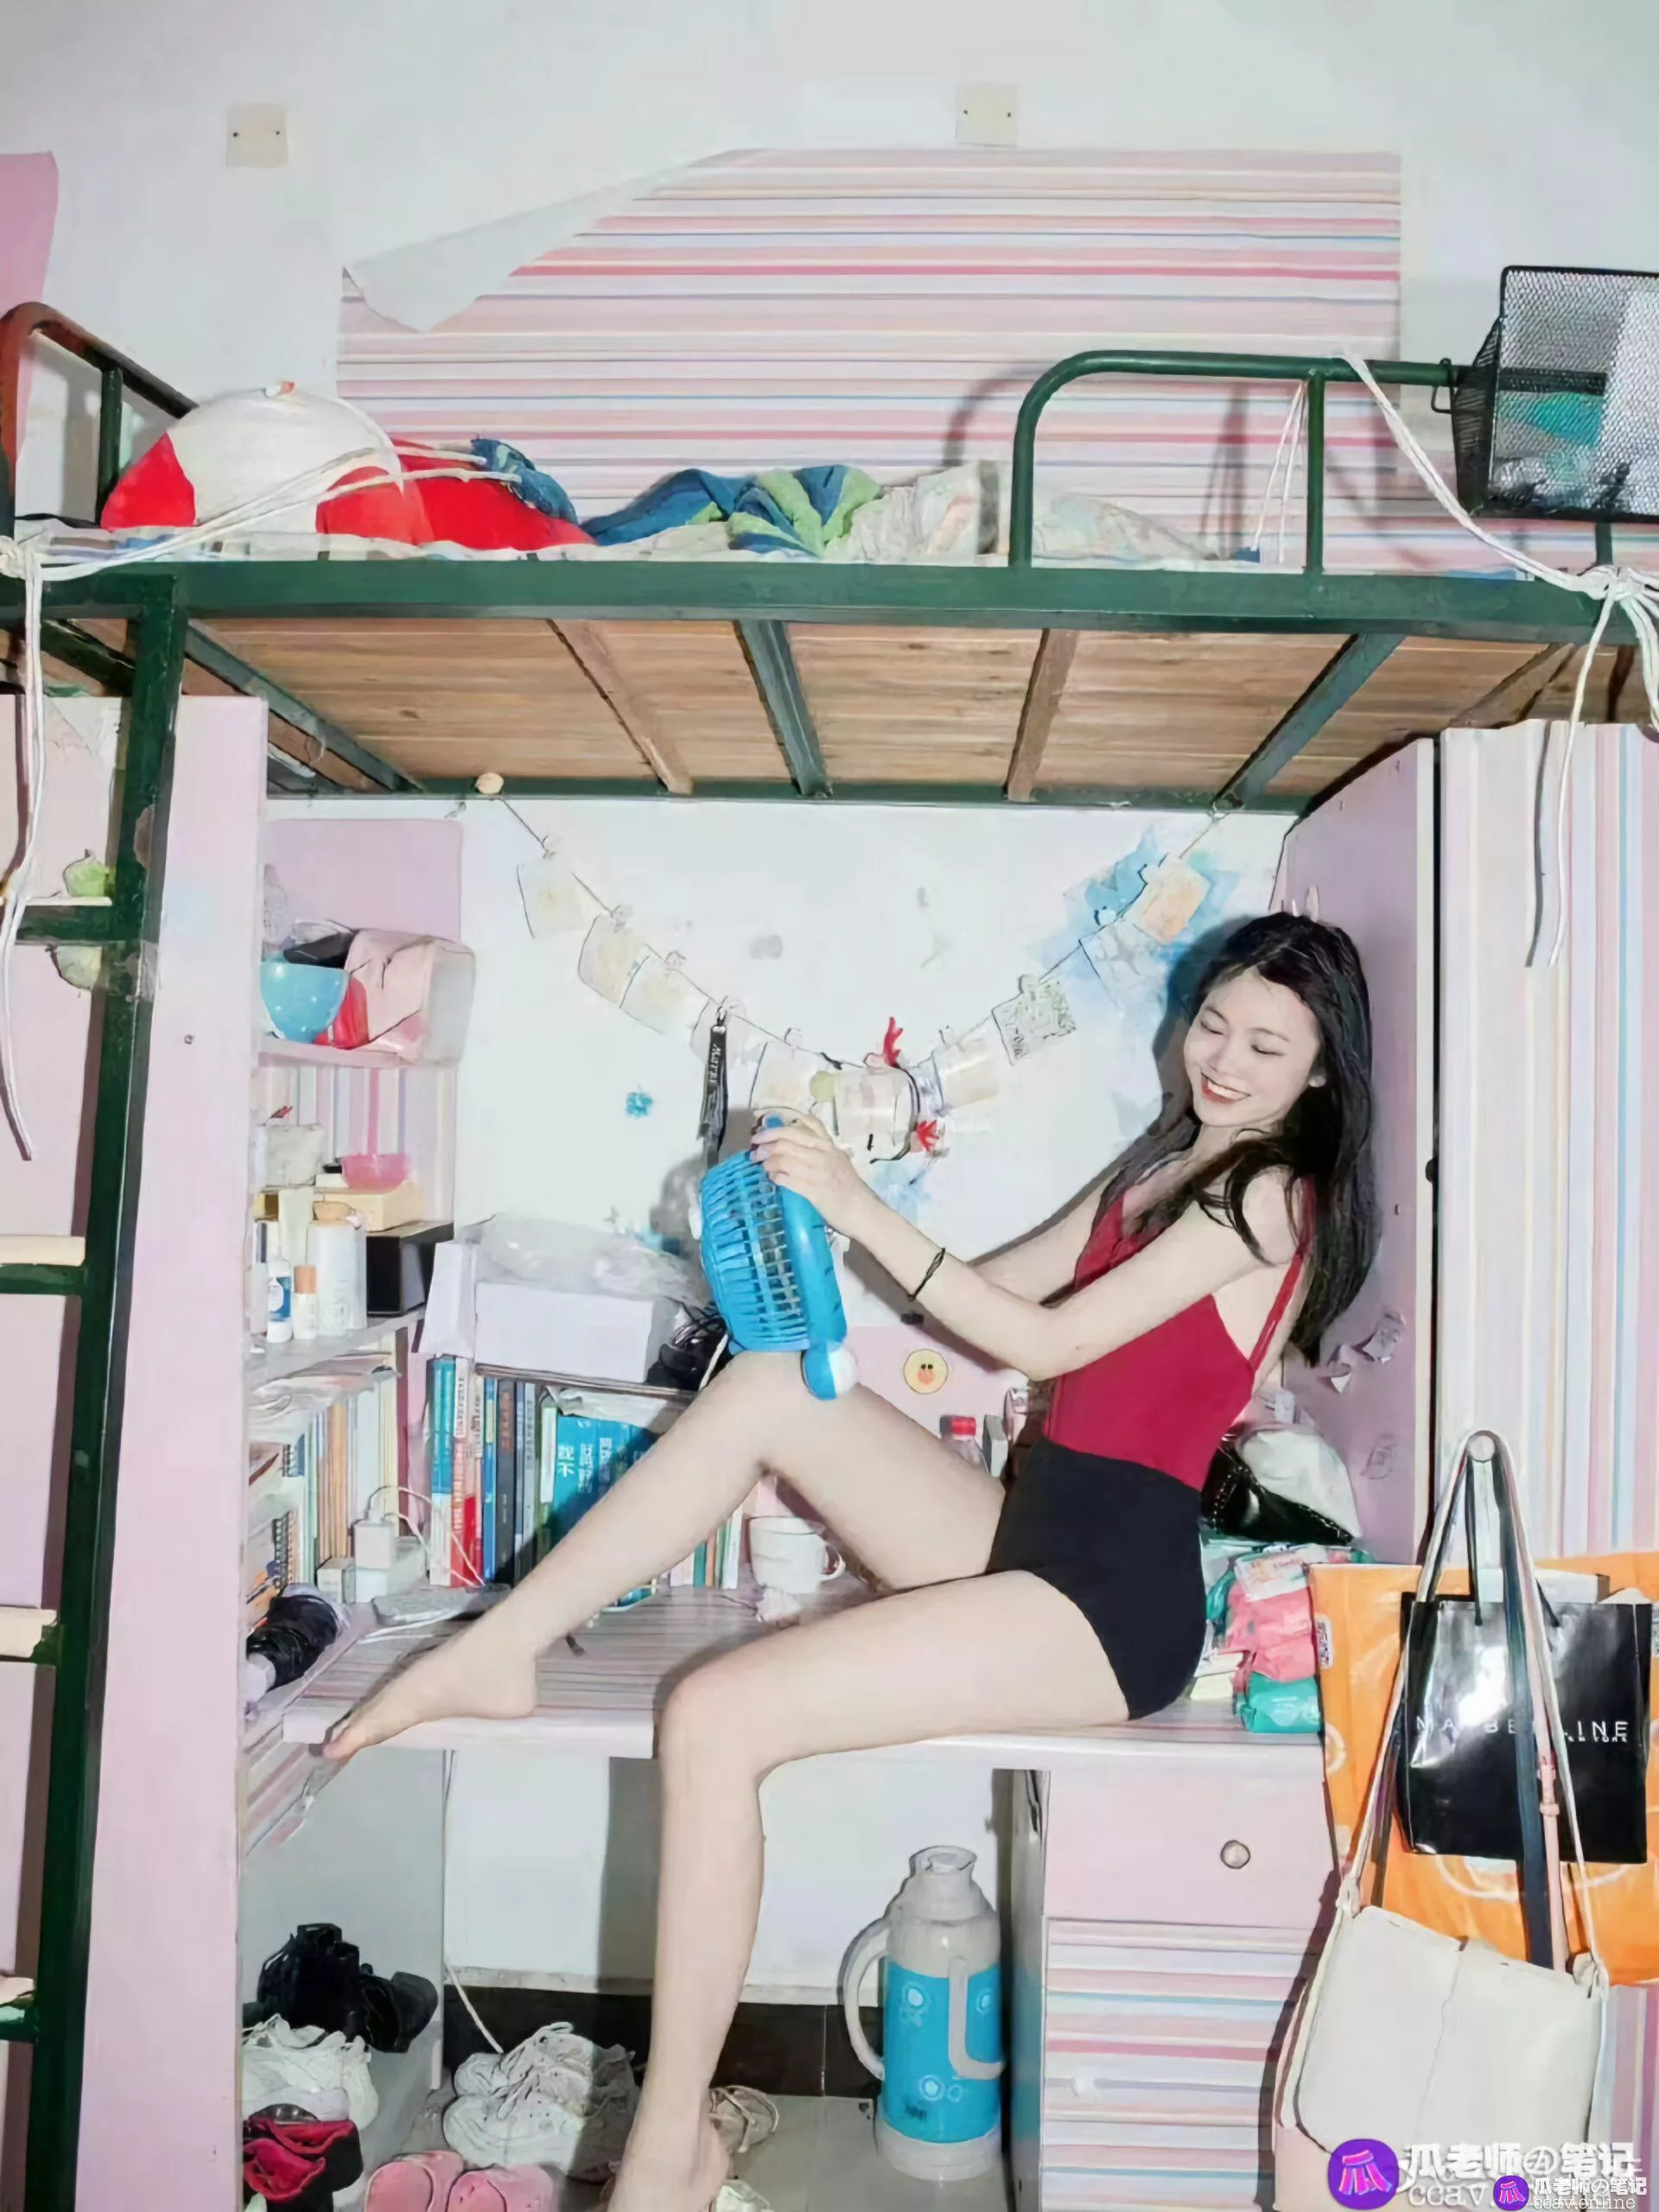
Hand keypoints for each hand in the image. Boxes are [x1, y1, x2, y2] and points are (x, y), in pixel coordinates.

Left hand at [751, 1113, 876, 1239]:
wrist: (863, 1211)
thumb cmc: (851, 1189)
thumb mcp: (839, 1161)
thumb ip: (823, 1150)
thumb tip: (798, 1146)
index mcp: (829, 1146)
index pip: (802, 1126)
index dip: (777, 1126)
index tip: (762, 1129)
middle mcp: (823, 1154)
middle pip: (787, 1140)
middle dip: (766, 1143)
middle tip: (755, 1150)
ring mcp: (818, 1172)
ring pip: (784, 1158)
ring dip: (768, 1161)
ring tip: (762, 1165)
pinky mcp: (813, 1191)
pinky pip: (787, 1179)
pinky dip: (776, 1177)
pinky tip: (773, 1179)